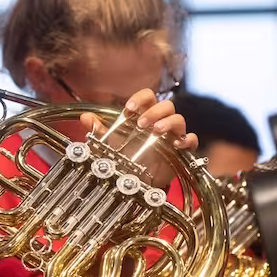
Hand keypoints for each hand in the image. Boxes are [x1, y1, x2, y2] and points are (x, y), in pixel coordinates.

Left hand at [78, 90, 196, 188]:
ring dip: (168, 123)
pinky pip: (191, 139)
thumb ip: (98, 129)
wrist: (137, 180)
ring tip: (155, 132)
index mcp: (144, 115)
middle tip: (140, 124)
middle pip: (166, 105)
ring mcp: (172, 135)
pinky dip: (187, 139)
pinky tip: (176, 144)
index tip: (129, 108)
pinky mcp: (181, 150)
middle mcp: (160, 122)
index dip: (140, 98)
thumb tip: (85, 117)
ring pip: (178, 119)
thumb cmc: (125, 156)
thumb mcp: (108, 143)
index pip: (148, 97)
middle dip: (154, 112)